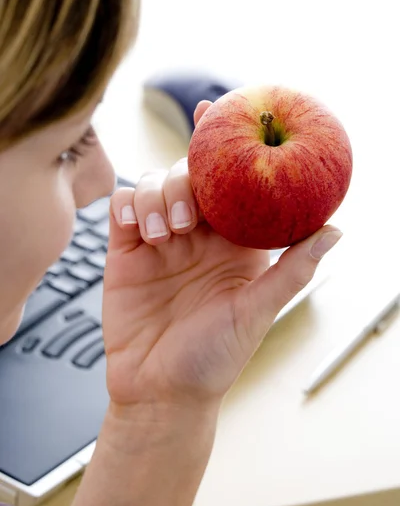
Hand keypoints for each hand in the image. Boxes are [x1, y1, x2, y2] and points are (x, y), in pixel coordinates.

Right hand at [103, 101, 341, 409]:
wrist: (160, 394)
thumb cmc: (212, 360)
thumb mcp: (256, 312)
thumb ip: (293, 269)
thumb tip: (337, 229)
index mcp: (233, 245)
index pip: (231, 185)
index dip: (223, 146)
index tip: (219, 112)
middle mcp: (197, 237)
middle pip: (188, 176)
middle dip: (188, 180)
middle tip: (191, 217)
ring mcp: (159, 242)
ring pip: (153, 186)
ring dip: (158, 197)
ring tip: (166, 235)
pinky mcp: (125, 252)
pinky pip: (122, 209)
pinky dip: (129, 206)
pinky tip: (139, 230)